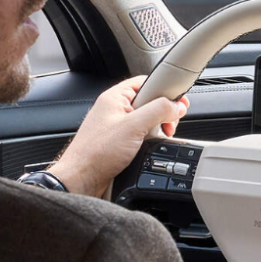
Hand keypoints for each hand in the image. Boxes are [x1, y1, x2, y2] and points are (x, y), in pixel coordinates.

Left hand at [48, 76, 189, 197]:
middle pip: (150, 101)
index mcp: (115, 97)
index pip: (147, 82)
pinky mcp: (119, 140)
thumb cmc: (96, 153)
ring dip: (157, 129)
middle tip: (168, 125)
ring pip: (147, 119)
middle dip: (163, 114)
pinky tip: (148, 148)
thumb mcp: (134, 126)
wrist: (82, 179)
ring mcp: (117, 125)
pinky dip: (149, 140)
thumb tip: (177, 105)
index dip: (165, 91)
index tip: (179, 103)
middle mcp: (115, 108)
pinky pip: (140, 133)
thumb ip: (158, 111)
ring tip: (155, 139)